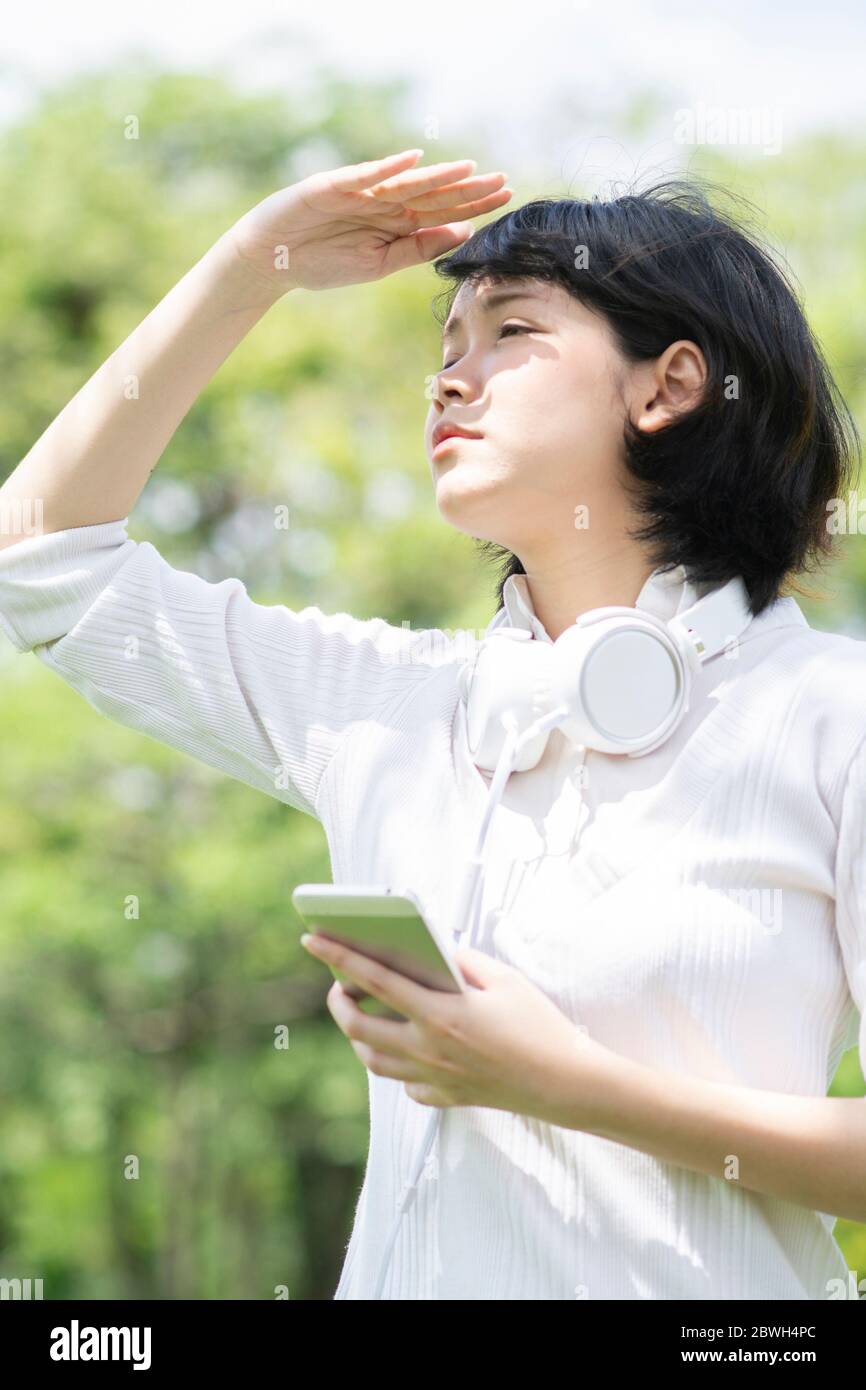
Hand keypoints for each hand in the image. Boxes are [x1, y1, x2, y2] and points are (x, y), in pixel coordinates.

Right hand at [225, 149, 512, 297]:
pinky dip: (387, 168)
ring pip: (405, 183)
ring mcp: (359, 192)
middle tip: (503, 180)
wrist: (271, 262)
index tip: (506, 199)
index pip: (442, 212)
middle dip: (466, 188)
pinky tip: (412, 161)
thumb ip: (417, 248)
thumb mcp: (378, 264)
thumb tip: (462, 233)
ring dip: (437, 176)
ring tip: (469, 169)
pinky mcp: (332, 186)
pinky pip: (364, 176)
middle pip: (431, 194)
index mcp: (395, 224)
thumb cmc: (322, 264)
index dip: (473, 204)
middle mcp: (382, 203)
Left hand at [300, 932, 614, 1123]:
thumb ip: (463, 961)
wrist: (566, 1084)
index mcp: (440, 1013)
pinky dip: (398, 1064)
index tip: (311, 937)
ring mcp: (433, 1079)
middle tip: (339, 985)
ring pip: (373, 1060)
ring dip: (361, 1034)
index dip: (338, 956)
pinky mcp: (445, 1098)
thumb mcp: (504, 979)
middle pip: (357, 1027)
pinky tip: (409, 1048)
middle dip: (338, 1001)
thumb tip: (435, 951)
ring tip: (365, 1013)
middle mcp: (428, 1049)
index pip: (374, 979)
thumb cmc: (539, 1027)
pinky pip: (405, 1083)